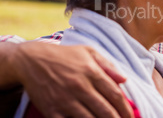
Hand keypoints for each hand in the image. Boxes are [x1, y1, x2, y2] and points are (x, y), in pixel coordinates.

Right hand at [11, 42, 133, 117]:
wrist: (31, 60)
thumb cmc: (64, 56)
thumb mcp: (88, 52)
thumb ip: (108, 65)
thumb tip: (124, 79)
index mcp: (91, 72)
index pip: (115, 94)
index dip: (126, 108)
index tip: (131, 116)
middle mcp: (80, 86)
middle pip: (105, 110)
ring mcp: (65, 100)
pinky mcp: (52, 110)